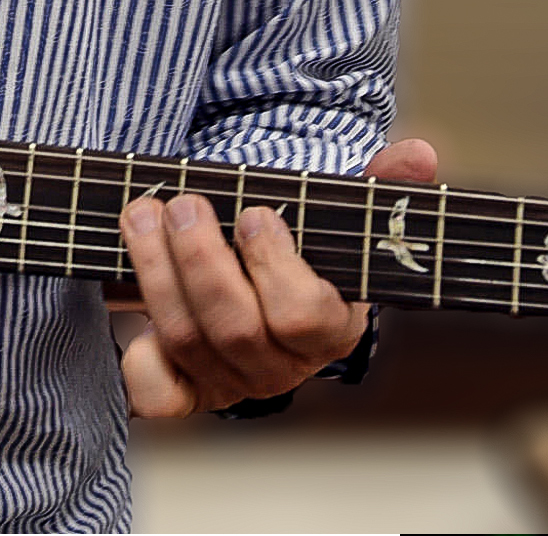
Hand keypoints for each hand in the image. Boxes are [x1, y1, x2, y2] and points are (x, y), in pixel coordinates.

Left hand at [117, 136, 437, 416]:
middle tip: (182, 202)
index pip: (302, 315)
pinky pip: (157, 394)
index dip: (274, 265)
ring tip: (143, 214)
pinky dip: (138, 355)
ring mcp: (230, 383)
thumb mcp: (344, 214)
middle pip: (235, 326)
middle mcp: (282, 368)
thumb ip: (382, 185)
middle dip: (201, 259)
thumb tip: (420, 153)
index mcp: (331, 329)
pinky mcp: (186, 393)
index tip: (255, 213)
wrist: (260, 292)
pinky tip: (127, 297)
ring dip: (157, 272)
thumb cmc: (304, 248)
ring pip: (188, 338)